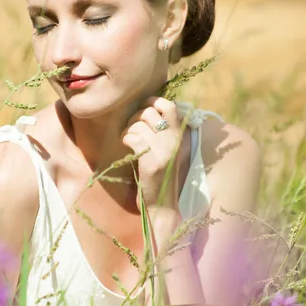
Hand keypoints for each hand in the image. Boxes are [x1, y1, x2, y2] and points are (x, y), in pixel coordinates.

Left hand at [121, 97, 181, 212]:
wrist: (162, 204)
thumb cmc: (161, 175)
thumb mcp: (168, 150)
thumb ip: (164, 131)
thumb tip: (148, 108)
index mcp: (180, 136)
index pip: (169, 106)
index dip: (152, 102)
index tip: (142, 109)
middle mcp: (174, 140)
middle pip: (149, 112)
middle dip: (135, 116)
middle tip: (131, 128)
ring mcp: (164, 150)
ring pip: (138, 124)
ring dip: (128, 129)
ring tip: (128, 139)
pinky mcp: (151, 161)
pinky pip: (133, 137)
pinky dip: (125, 139)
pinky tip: (127, 147)